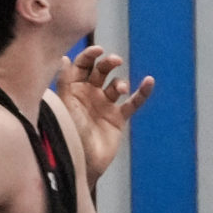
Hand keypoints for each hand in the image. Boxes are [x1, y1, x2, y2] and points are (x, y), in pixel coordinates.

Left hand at [55, 47, 154, 187]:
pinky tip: (148, 82)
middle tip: (114, 61)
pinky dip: (142, 93)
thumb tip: (63, 58)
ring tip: (120, 89)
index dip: (89, 55)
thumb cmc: (67, 133)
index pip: (81, 65)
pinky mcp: (118, 118)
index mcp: (73, 89)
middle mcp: (89, 94)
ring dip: (120, 83)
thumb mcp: (64, 105)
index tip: (98, 50)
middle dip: (108, 63)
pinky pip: (133, 103)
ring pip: (117, 85)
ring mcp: (105, 105)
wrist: (81, 161)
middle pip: (101, 71)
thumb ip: (64, 82)